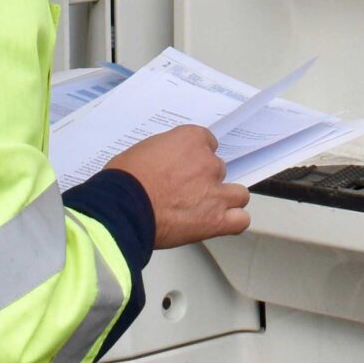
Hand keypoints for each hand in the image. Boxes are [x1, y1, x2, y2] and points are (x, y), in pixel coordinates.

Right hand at [108, 123, 251, 248]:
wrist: (123, 207)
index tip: (186, 167)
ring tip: (208, 207)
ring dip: (226, 199)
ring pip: (238, 193)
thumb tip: (167, 165)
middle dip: (205, 180)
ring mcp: (215, 192)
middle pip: (218, 169)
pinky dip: (233, 221)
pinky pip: (240, 220)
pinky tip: (220, 223)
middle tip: (187, 191)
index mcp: (191, 139)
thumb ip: (165, 154)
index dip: (195, 157)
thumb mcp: (143, 150)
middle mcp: (208, 163)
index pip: (207, 143)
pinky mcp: (215, 220)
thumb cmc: (125, 179)